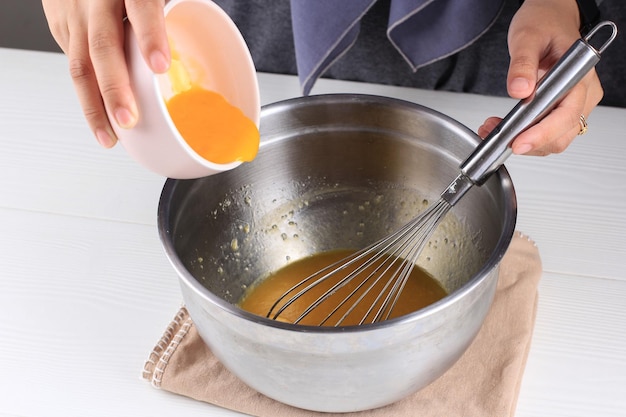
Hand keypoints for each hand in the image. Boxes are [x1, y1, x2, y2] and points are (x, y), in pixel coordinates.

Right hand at [42, 0, 170, 147]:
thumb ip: (171, 14)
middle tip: (129, 119)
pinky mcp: (61, 28)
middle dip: (115, 88)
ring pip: (80, 64)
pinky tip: (101, 120)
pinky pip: (74, 66)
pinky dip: (88, 98)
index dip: (150, 35)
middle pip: (103, 45)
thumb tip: (205, 49)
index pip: (141, 7)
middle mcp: (96, 0)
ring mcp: (75, 15)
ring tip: (110, 136)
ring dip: (95, 107)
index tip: (160, 66)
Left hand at [478, 0, 603, 155]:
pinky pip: (548, 132)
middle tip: (496, 134)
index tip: (518, 142)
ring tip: (495, 128)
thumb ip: (522, 64)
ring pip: (555, 139)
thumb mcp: (527, 37)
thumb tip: (519, 90)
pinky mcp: (562, 109)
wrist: (549, 18)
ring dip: (525, 141)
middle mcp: (583, 93)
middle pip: (562, 134)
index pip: (566, 115)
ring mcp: (575, 103)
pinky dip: (526, 135)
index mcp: (579, 75)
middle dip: (528, 141)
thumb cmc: (544, 23)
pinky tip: (505, 127)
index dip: (542, 133)